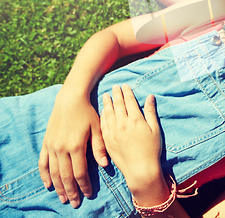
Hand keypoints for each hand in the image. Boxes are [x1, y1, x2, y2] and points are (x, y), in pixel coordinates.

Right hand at [39, 87, 107, 207]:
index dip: (84, 185)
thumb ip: (100, 146)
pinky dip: (45, 175)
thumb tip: (104, 165)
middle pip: (66, 176)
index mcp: (76, 146)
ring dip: (58, 187)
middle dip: (71, 191)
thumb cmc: (87, 112)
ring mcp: (52, 147)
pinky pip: (43, 163)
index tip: (89, 194)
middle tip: (76, 203)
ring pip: (54, 173)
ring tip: (63, 198)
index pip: (80, 173)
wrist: (70, 99)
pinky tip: (48, 184)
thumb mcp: (98, 127)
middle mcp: (62, 149)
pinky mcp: (46, 143)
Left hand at [100, 84, 162, 192]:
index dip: (127, 92)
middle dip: (116, 94)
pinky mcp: (107, 141)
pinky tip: (102, 112)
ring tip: (106, 95)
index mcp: (135, 119)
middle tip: (114, 86)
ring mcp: (113, 132)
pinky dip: (102, 116)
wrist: (140, 170)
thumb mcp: (155, 129)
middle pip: (117, 104)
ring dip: (107, 103)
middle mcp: (122, 124)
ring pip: (108, 113)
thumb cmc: (151, 150)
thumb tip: (150, 97)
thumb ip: (150, 112)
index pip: (129, 101)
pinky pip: (103, 125)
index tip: (124, 85)